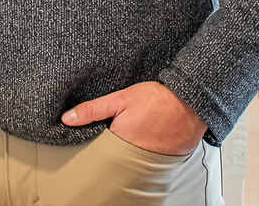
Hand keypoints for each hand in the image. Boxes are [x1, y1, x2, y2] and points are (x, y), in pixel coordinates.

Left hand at [61, 82, 205, 155]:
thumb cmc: (157, 98)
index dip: (102, 138)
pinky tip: (154, 135)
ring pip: (137, 158)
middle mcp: (138, 156)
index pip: (103, 149)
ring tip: (141, 130)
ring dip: (136, 147)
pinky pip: (155, 158)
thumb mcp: (120, 99)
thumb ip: (92, 110)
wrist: (191, 100)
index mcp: (122, 141)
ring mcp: (156, 160)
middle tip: (126, 128)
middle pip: (120, 155)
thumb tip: (67, 119)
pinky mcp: (171, 159)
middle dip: (119, 145)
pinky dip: (153, 149)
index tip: (104, 130)